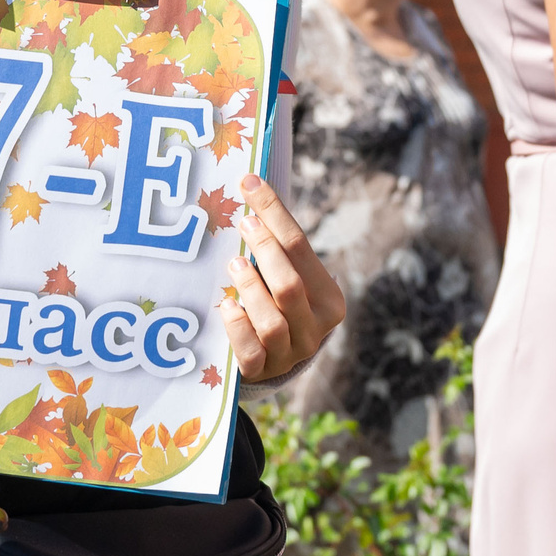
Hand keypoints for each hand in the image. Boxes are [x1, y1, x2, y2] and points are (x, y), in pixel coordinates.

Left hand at [218, 177, 345, 379]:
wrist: (272, 361)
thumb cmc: (275, 305)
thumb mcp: (285, 278)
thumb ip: (277, 250)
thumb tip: (249, 187)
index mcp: (328, 299)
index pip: (300, 247)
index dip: (274, 213)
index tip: (250, 184)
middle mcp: (314, 328)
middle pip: (289, 285)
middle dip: (265, 250)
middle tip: (244, 224)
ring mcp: (290, 353)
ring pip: (272, 321)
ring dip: (250, 289)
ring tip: (234, 266)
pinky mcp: (263, 371)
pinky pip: (250, 352)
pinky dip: (237, 326)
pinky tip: (227, 305)